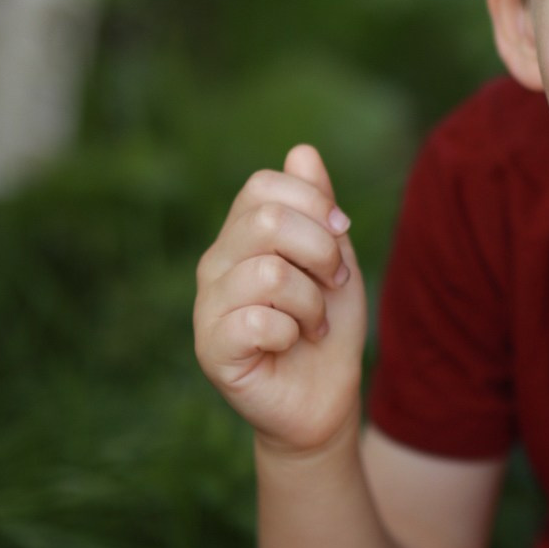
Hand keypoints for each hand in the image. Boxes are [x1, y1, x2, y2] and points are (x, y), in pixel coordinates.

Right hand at [194, 145, 366, 455]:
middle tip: (331, 285)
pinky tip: (290, 345)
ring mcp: (207, 307)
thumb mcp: (333, 255)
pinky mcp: (212, 350)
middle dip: (321, 252)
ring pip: (269, 273)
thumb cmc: (326, 323)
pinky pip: (259, 320)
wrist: (324, 396)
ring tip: (313, 323)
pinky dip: (292, 332)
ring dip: (311, 302)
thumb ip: (317, 206)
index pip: (263, 186)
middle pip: (266, 222)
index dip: (315, 205)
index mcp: (239, 235)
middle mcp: (215, 264)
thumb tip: (300, 151)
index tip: (341, 235)